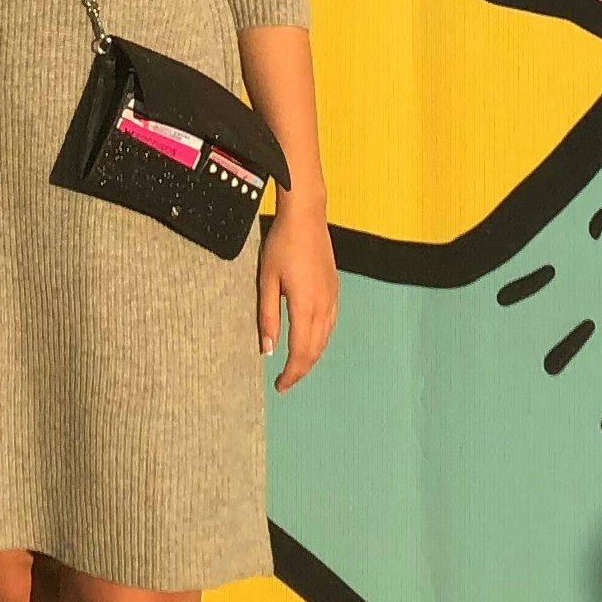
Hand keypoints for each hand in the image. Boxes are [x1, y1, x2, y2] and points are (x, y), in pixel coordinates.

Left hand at [257, 201, 337, 392]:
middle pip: (315, 350)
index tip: (280, 386)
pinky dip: (320, 339)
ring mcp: (332, 297)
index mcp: (306, 306)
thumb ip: (268, 317)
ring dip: (312, 356)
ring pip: (325, 339)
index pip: (300, 352)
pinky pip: (330, 324)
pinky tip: (312, 340)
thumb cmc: (282, 243)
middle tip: (285, 381)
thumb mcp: (267, 280)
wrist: (306, 215)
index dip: (291, 373)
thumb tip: (268, 348)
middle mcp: (324, 306)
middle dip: (301, 369)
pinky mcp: (335, 288)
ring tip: (296, 366)